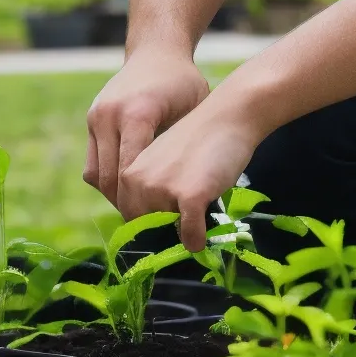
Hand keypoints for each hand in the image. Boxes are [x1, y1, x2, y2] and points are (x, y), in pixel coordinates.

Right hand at [83, 53, 212, 209]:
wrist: (156, 49)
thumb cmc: (184, 81)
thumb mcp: (195, 111)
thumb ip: (188, 148)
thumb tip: (196, 195)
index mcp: (136, 114)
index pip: (130, 172)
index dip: (143, 202)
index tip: (160, 223)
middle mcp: (110, 116)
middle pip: (109, 178)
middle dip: (126, 205)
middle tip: (148, 228)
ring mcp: (96, 117)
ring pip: (96, 174)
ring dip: (114, 196)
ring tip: (138, 213)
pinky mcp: (91, 119)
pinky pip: (93, 162)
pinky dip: (108, 180)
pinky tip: (130, 189)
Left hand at [116, 90, 269, 250]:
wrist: (226, 117)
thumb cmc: (197, 141)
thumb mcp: (162, 164)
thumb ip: (152, 189)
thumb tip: (155, 229)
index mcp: (128, 174)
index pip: (129, 216)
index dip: (148, 223)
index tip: (166, 221)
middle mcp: (138, 182)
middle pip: (145, 227)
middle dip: (163, 231)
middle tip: (183, 222)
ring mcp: (163, 189)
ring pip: (167, 232)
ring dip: (181, 233)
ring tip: (195, 217)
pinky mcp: (190, 196)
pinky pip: (190, 232)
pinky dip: (197, 238)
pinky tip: (202, 236)